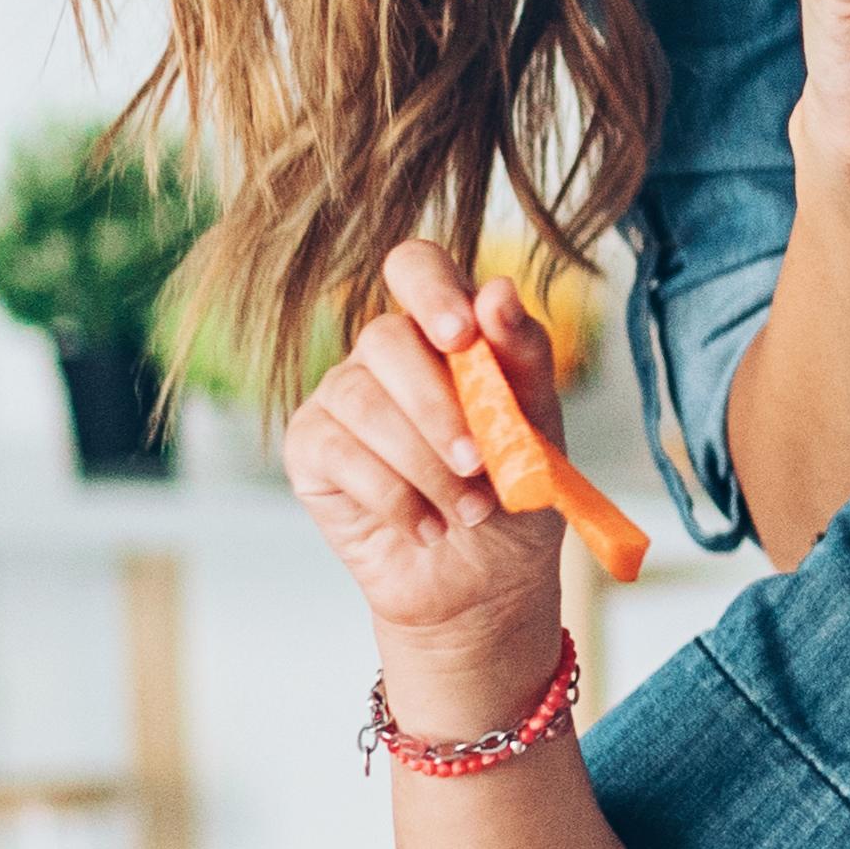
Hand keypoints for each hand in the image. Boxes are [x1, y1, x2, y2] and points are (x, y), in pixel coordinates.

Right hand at [282, 242, 568, 723]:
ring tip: (470, 511)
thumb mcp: (539, 427)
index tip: (462, 334)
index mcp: (446, 331)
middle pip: (384, 339)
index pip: (416, 267)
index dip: (430, 290)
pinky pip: (338, 454)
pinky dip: (395, 497)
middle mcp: (385, 356)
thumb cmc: (517, 494)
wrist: (487, 581)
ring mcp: (340, 398)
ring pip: (363, 404)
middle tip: (482, 464)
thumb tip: (498, 291)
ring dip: (426, 466)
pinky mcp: (311, 450)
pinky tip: (427, 527)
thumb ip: (522, 359)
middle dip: (440, 409)